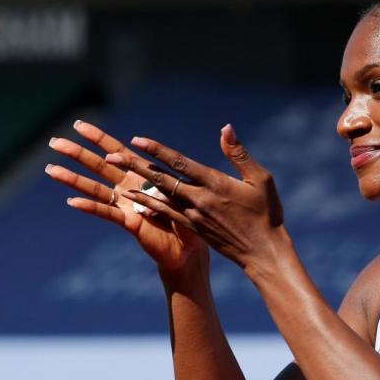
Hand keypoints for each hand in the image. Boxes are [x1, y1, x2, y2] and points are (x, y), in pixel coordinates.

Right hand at [46, 120, 206, 273]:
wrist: (188, 249)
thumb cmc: (189, 217)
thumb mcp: (182, 192)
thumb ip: (169, 181)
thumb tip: (160, 172)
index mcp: (142, 175)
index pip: (117, 151)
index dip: (98, 138)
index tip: (78, 124)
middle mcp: (130, 187)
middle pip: (100, 166)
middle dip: (77, 153)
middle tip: (53, 142)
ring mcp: (127, 204)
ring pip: (96, 188)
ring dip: (73, 179)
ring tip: (51, 169)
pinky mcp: (129, 222)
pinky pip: (108, 213)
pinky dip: (91, 207)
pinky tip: (72, 201)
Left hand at [104, 124, 287, 276]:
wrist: (262, 251)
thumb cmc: (266, 213)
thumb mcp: (260, 179)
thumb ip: (238, 154)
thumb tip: (226, 128)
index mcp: (215, 184)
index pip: (180, 163)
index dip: (158, 151)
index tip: (138, 140)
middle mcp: (199, 200)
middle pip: (162, 179)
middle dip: (136, 166)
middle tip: (112, 155)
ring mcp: (194, 215)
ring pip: (160, 195)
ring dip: (136, 183)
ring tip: (116, 173)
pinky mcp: (193, 227)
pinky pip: (165, 212)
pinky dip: (148, 203)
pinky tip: (133, 198)